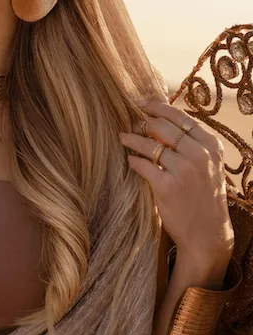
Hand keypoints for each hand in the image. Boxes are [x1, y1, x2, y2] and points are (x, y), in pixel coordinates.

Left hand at [119, 99, 233, 264]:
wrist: (207, 231)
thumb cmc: (204, 195)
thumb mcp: (208, 164)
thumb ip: (191, 143)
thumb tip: (161, 119)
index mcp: (211, 145)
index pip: (181, 117)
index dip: (159, 107)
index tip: (143, 103)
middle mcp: (200, 154)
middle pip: (163, 127)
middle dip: (144, 121)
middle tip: (132, 119)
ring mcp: (183, 170)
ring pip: (150, 145)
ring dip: (133, 139)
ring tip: (123, 136)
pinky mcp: (167, 186)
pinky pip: (143, 165)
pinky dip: (134, 160)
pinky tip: (130, 160)